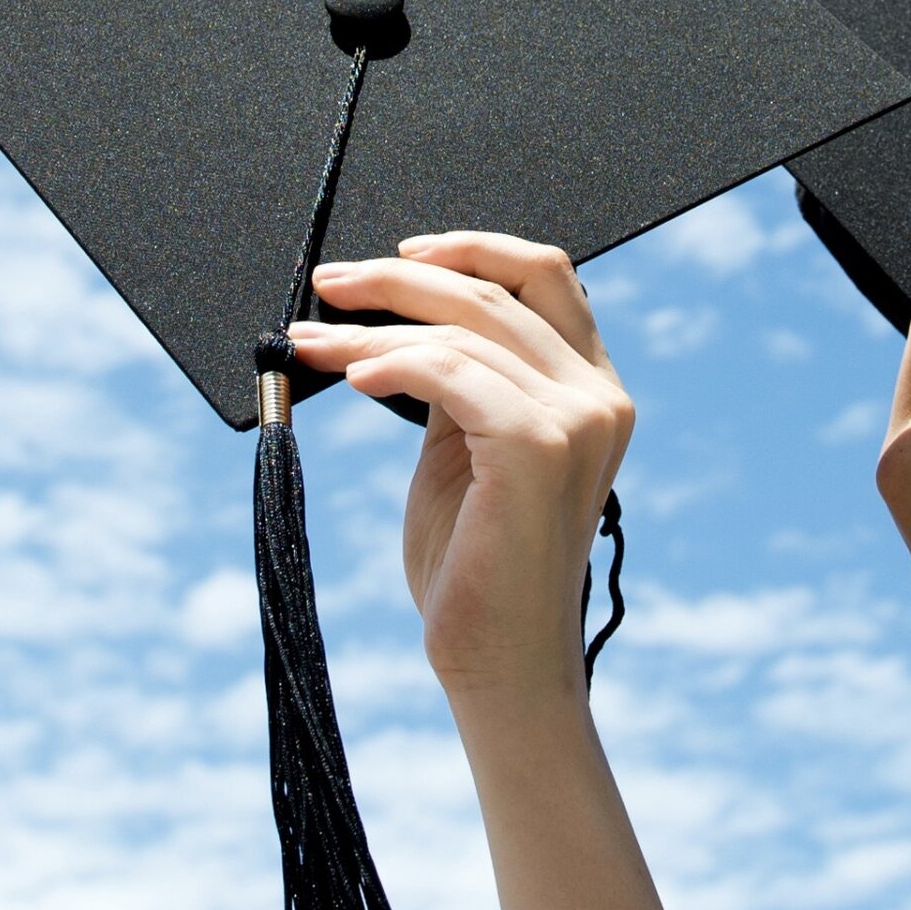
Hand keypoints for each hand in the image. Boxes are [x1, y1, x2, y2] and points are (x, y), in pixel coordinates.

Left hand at [285, 232, 632, 707]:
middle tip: (328, 285)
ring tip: (310, 343)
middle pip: (498, 289)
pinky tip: (351, 375)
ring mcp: (579, 417)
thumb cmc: (475, 566)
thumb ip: (462, 383)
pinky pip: (449, 373)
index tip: (401, 254)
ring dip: (372, 326)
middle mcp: (601, 395)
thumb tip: (400, 322)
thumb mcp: (467, 450)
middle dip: (401, 277)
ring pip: (463, 327)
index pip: (548, 277)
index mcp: (595, 389)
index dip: (474, 248)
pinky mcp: (540, 444)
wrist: (496, 661)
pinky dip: (390, 363)